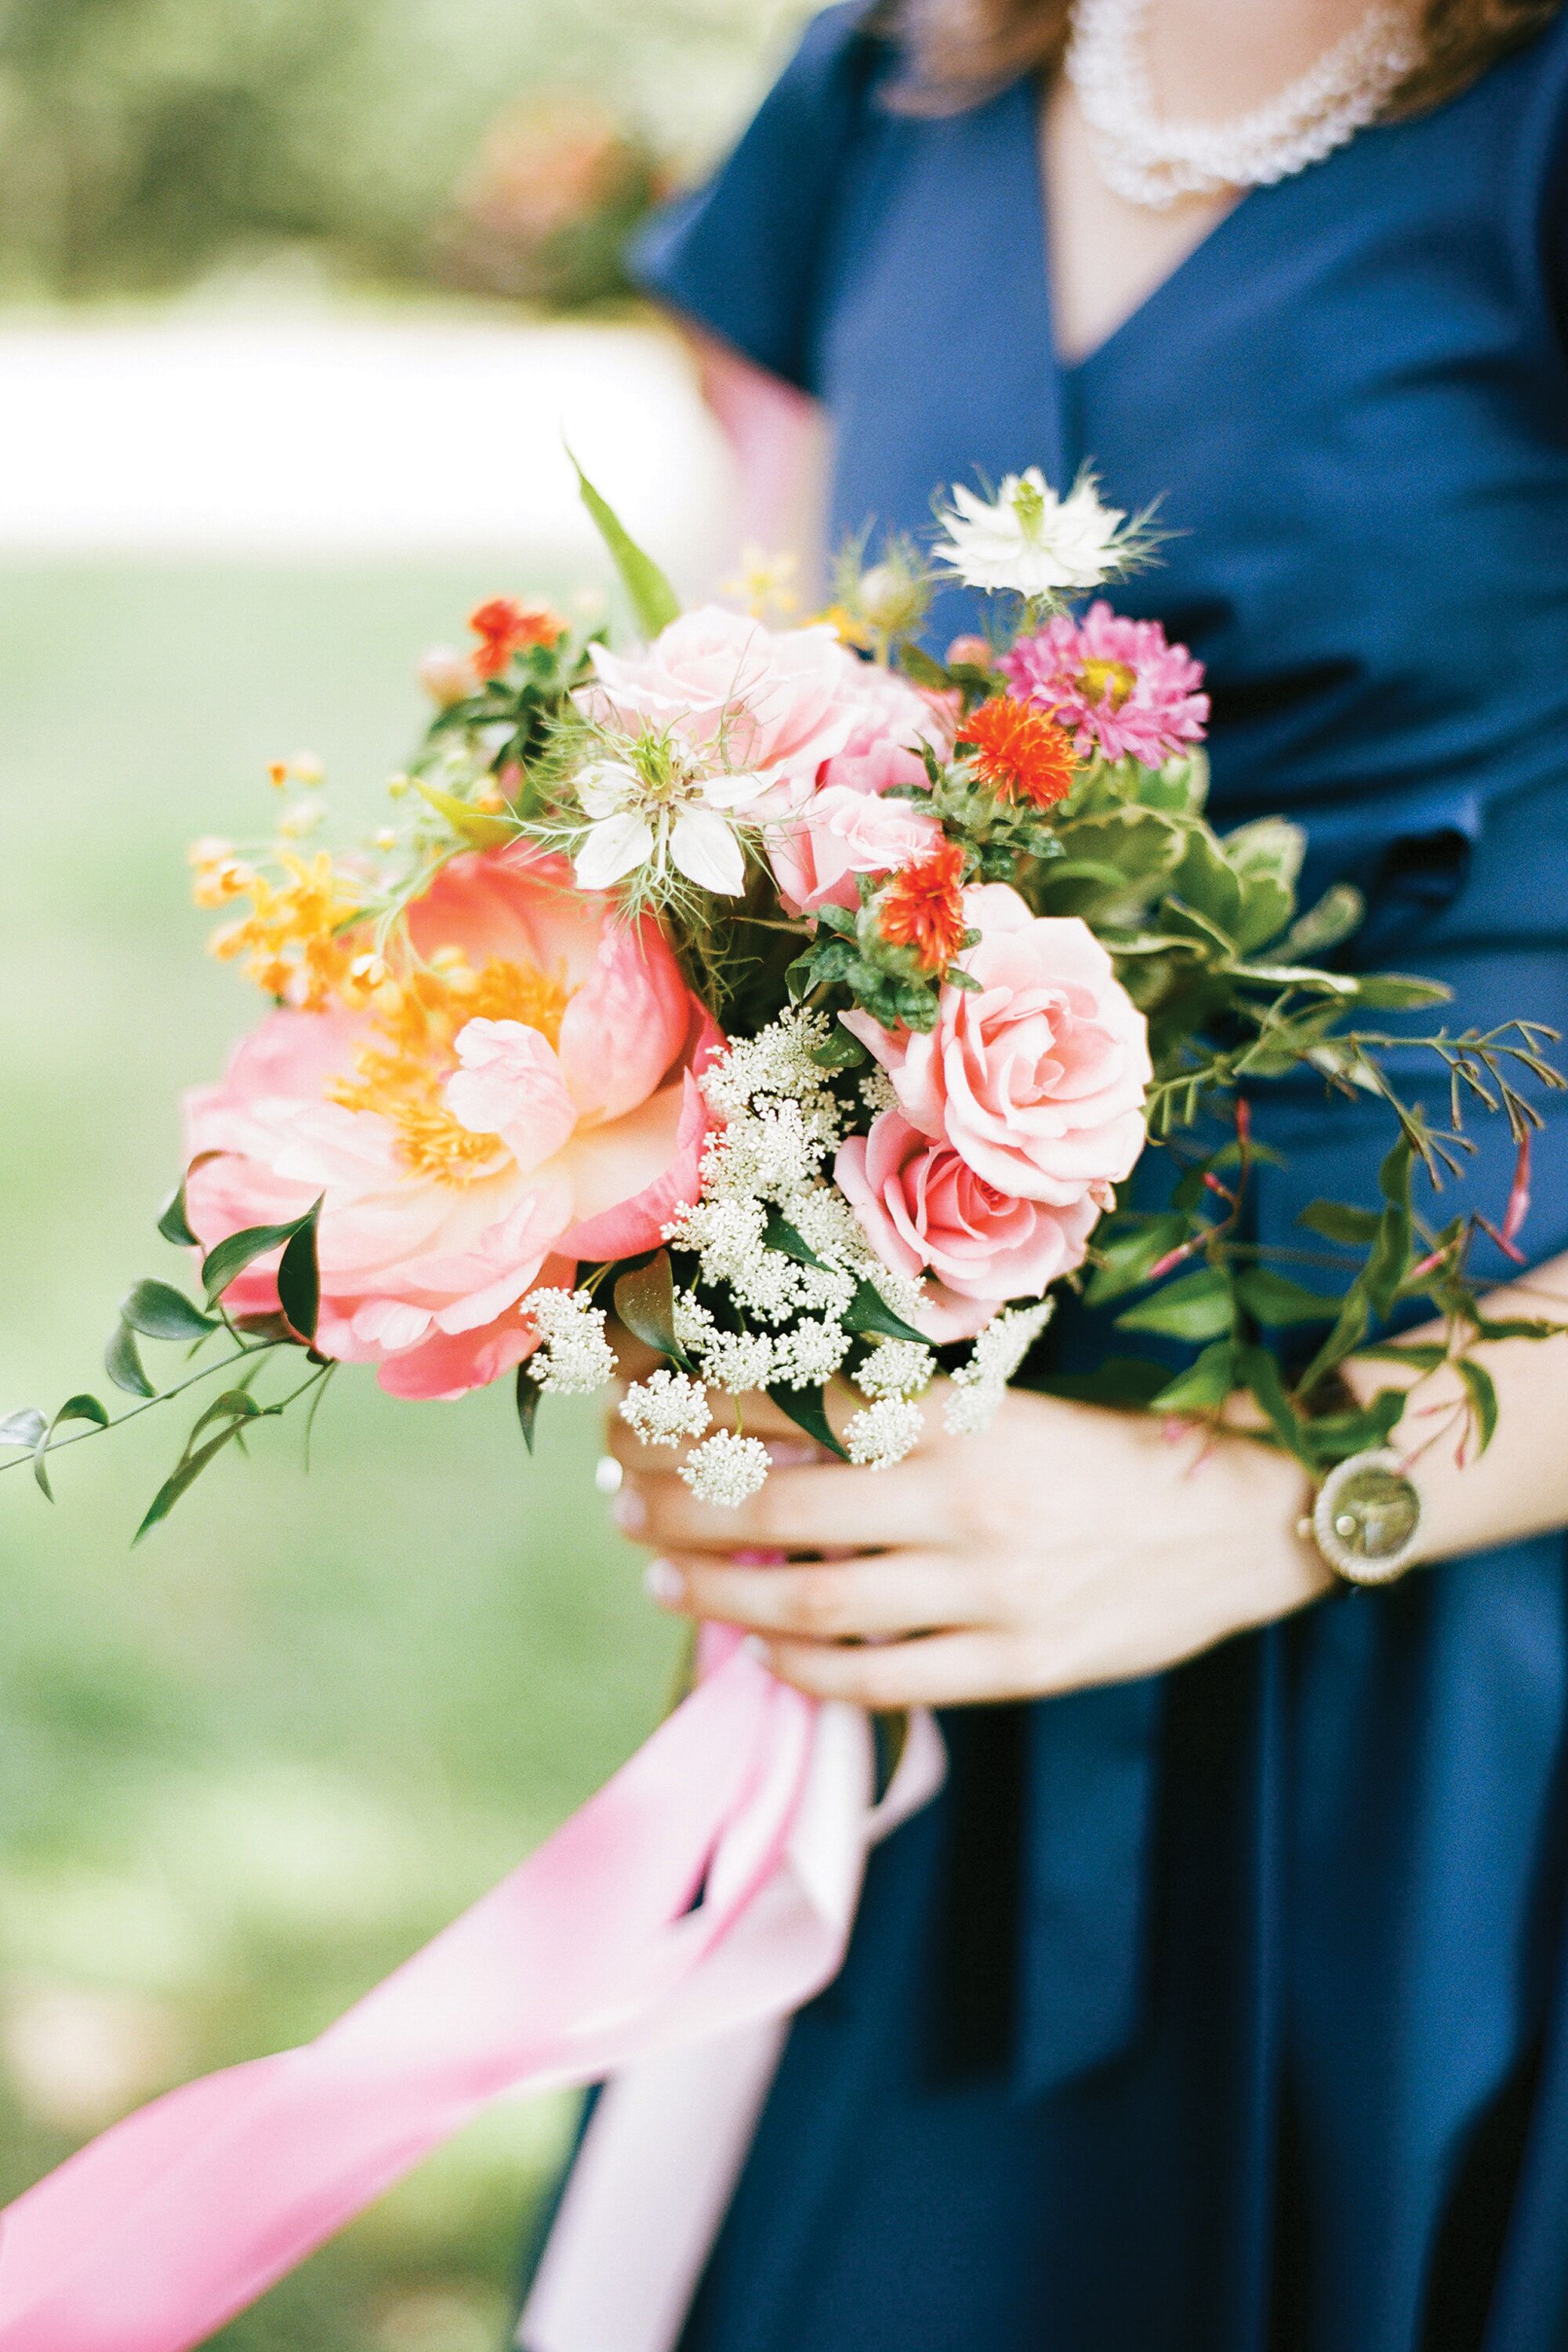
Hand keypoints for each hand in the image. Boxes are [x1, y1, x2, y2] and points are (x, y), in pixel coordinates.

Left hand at [608, 1379, 1332, 1708]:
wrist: (1250, 1518)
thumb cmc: (1122, 1447)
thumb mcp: (1017, 1403)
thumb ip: (910, 1417)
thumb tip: (776, 1426)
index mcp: (966, 1418)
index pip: (797, 1410)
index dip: (703, 1412)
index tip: (639, 1410)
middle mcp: (967, 1502)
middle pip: (781, 1509)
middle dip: (681, 1505)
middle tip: (621, 1501)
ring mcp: (991, 1593)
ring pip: (815, 1605)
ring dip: (718, 1593)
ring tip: (660, 1579)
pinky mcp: (1018, 1666)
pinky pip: (881, 1682)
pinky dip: (805, 1671)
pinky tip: (760, 1654)